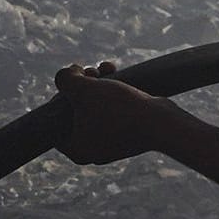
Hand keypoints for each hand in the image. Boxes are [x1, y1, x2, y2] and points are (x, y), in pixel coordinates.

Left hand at [53, 61, 186, 165]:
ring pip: (96, 108)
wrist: (163, 122)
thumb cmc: (119, 109)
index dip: (60, 94)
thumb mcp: (84, 89)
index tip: (73, 81)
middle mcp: (93, 151)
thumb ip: (64, 80)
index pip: (55, 120)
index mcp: (76, 150)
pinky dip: (113, 93)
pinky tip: (117, 73)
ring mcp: (112, 143)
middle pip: (76, 111)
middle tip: (90, 71)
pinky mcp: (130, 134)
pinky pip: (114, 111)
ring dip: (98, 84)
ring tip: (105, 67)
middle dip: (83, 86)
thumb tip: (66, 75)